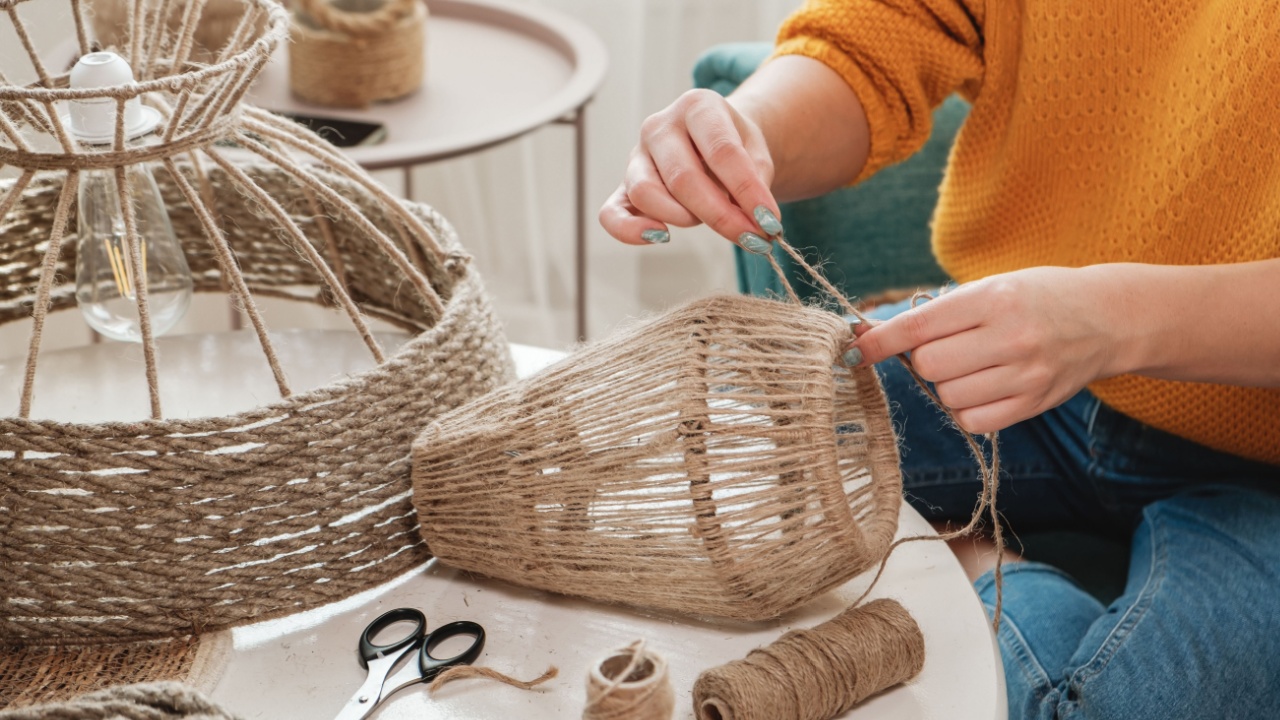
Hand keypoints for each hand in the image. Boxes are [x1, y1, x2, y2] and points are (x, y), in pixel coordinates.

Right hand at [598, 89, 780, 249]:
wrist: (714, 140)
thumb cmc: (737, 146)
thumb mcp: (757, 151)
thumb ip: (757, 179)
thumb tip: (757, 220)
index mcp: (697, 106)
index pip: (721, 150)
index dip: (747, 190)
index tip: (770, 222)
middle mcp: (659, 125)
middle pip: (683, 177)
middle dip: (721, 215)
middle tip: (751, 237)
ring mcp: (637, 156)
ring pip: (646, 192)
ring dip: (683, 217)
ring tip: (708, 220)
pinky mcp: (624, 186)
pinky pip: (611, 212)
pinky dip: (629, 230)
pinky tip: (659, 236)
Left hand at [849, 267, 1125, 433]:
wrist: (1106, 319)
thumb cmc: (1034, 298)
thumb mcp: (990, 288)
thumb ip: (935, 314)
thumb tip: (870, 335)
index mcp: (994, 298)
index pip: (919, 326)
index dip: (879, 340)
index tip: (853, 349)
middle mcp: (1010, 336)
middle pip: (928, 365)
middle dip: (924, 359)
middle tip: (949, 347)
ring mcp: (1025, 373)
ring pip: (947, 395)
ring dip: (947, 384)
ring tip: (975, 364)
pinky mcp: (1034, 403)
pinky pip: (972, 420)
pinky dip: (967, 408)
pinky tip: (984, 388)